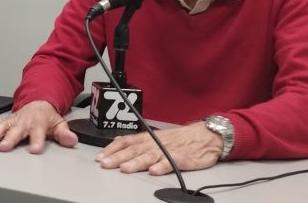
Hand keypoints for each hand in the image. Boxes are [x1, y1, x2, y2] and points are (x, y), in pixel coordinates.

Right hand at [0, 100, 78, 153]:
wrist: (38, 102)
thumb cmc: (46, 117)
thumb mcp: (59, 123)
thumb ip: (64, 133)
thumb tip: (72, 140)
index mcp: (38, 123)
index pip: (38, 132)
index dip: (36, 141)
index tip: (34, 149)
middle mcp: (23, 121)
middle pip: (16, 130)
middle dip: (9, 138)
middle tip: (3, 147)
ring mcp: (12, 120)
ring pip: (2, 126)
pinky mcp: (4, 120)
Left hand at [96, 121, 222, 174]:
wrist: (207, 135)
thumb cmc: (181, 138)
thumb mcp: (157, 136)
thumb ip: (139, 142)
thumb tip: (118, 144)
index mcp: (149, 138)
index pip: (126, 141)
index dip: (112, 149)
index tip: (100, 157)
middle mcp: (156, 143)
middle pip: (135, 150)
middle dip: (118, 157)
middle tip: (105, 164)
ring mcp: (170, 150)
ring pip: (150, 156)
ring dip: (136, 162)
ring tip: (125, 169)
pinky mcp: (184, 158)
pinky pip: (172, 162)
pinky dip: (163, 166)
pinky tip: (155, 171)